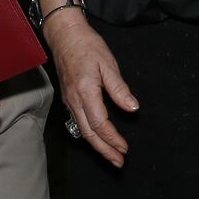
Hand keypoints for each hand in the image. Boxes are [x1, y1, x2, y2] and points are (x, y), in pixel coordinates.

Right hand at [45, 12, 138, 167]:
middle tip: (119, 162)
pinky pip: (78, 123)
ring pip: (82, 131)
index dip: (113, 138)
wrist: (65, 36)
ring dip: (97, 145)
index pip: (99, 123)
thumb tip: (133, 108)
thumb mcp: (108, 64)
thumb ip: (119, 88)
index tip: (125, 148)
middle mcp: (75, 101)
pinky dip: (89, 135)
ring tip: (111, 156)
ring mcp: (70, 101)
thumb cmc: (87, 46)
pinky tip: (98, 139)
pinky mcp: (69, 99)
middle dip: (104, 150)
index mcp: (85, 92)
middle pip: (89, 133)